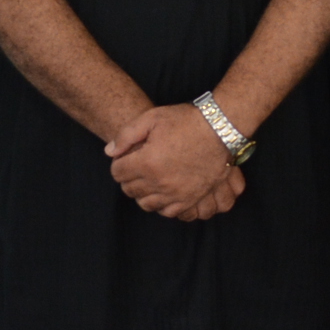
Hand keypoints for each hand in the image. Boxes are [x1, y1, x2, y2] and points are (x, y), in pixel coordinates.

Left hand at [106, 103, 241, 218]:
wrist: (219, 129)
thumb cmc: (185, 121)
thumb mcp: (152, 118)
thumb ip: (126, 135)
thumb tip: (110, 152)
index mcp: (146, 162)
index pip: (117, 172)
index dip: (119, 163)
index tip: (126, 158)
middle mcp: (159, 182)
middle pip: (130, 189)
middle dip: (128, 178)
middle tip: (136, 167)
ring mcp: (176, 193)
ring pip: (146, 204)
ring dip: (143, 193)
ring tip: (149, 180)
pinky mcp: (190, 199)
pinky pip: (168, 211)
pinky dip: (161, 204)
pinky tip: (163, 192)